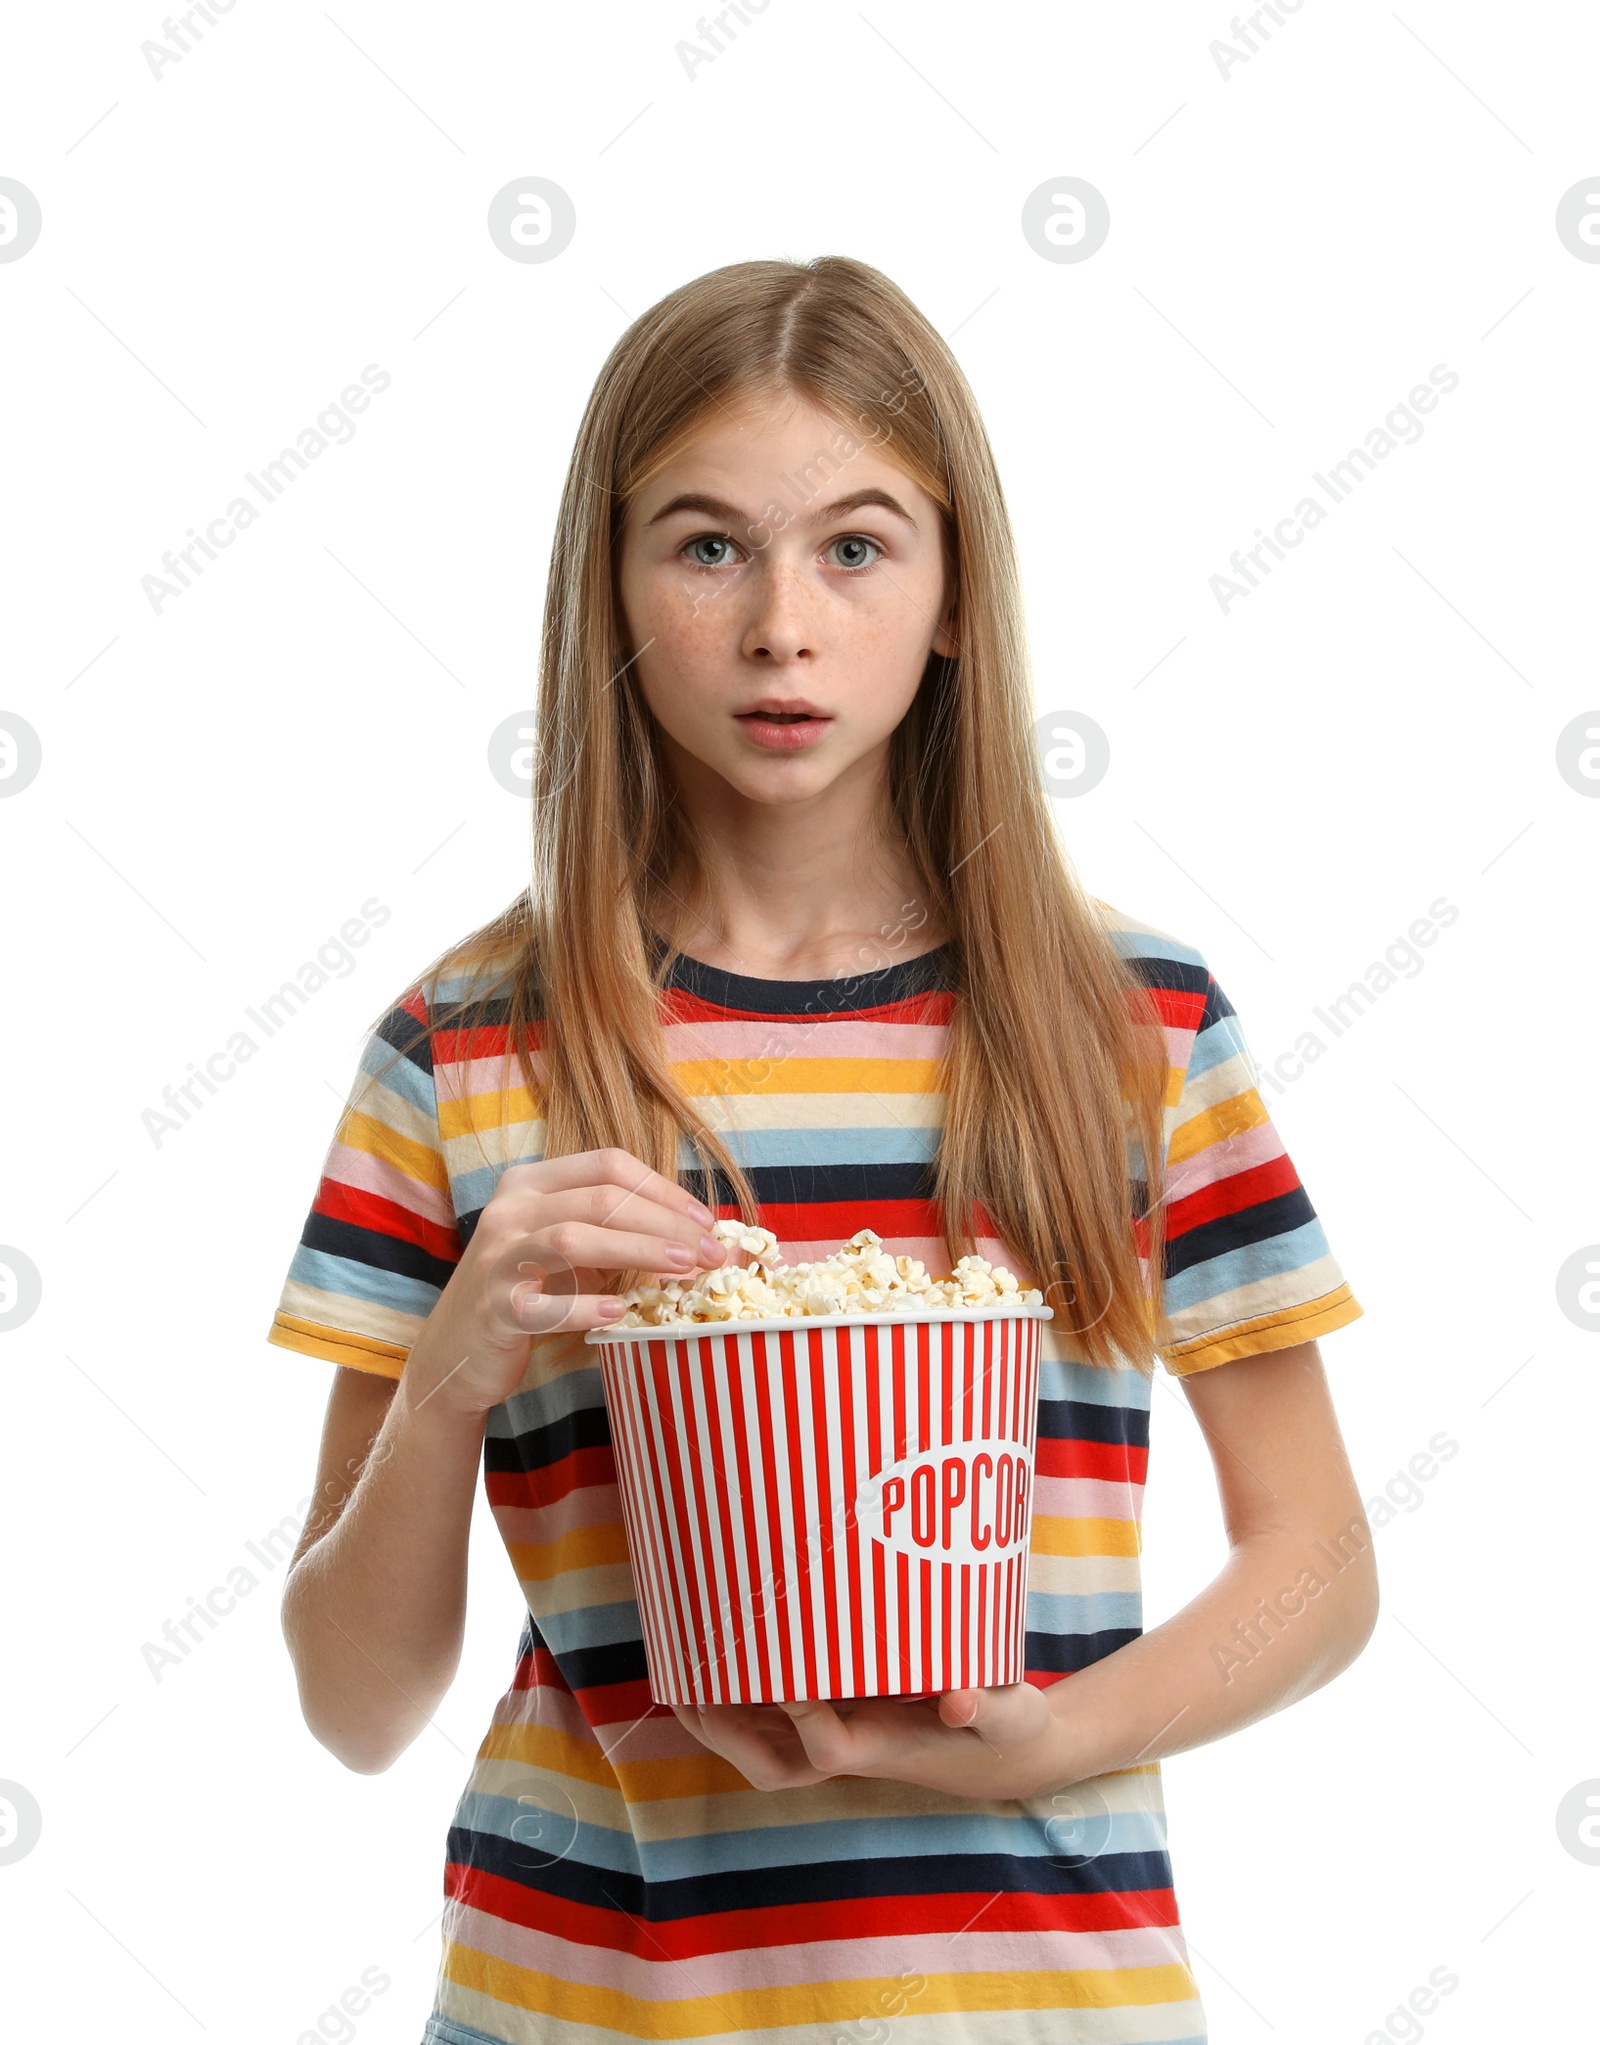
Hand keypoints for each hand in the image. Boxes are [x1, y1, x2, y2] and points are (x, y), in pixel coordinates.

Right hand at [403, 1148, 726, 1416]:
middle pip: (599, 1199)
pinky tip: (620, 1314)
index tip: (706, 1221)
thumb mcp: (568, 1249)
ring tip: (683, 1270)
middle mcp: (509, 1210)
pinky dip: (585, 1307)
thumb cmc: (528, 1291)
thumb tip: (696, 1234)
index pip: (608, 1165)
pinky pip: (543, 1304)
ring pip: (573, 1238)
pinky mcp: (494, 1307)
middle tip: (711, 1252)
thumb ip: (617, 1231)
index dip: (663, 1188)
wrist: (458, 1348)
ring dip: (637, 1251)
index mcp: (530, 1183)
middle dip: (664, 1222)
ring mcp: (497, 1257)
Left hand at [670, 1682, 1065, 1800]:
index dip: (798, 1715)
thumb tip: (959, 1698)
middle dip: (727, 1734)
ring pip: (764, 1754)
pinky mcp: (841, 1727)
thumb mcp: (1010, 1710)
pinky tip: (720, 1665)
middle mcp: (854, 1753)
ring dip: (721, 1722)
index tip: (778, 1668)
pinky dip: (740, 1705)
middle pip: (773, 1768)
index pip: (827, 1746)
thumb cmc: (1008, 1726)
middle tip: (690, 1683)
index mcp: (887, 1748)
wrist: (1007, 1753)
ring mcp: (842, 1744)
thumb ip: (988, 1702)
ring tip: (682, 1672)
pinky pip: (774, 1729)